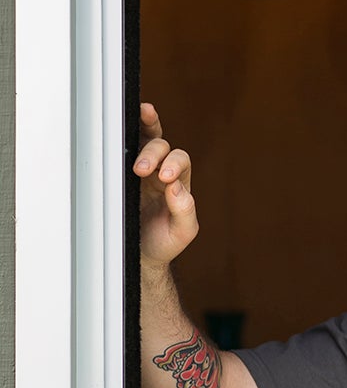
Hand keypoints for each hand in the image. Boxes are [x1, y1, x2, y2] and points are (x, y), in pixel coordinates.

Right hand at [135, 102, 197, 267]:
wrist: (142, 254)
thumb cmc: (164, 241)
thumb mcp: (182, 231)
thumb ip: (185, 210)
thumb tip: (177, 187)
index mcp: (179, 181)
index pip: (180, 160)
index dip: (174, 163)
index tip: (165, 178)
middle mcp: (162, 171)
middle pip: (162, 146)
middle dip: (153, 154)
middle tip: (142, 170)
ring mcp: (141, 171)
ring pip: (144, 140)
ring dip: (139, 140)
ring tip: (134, 159)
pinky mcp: (122, 174)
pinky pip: (125, 149)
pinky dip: (125, 137)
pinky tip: (120, 133)